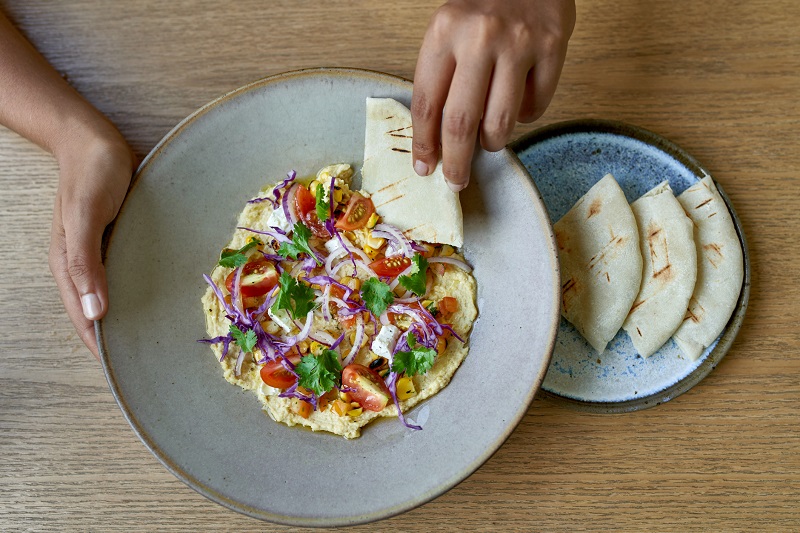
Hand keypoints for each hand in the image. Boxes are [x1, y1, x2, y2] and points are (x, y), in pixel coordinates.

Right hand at [49, 126, 134, 358]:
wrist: (95, 140)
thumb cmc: (91, 174)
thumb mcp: (86, 215)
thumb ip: (86, 262)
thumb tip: (95, 312)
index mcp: (69, 265)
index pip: (85, 318)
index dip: (101, 347)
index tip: (124, 374)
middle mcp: (84, 265)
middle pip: (98, 313)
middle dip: (118, 340)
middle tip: (148, 364)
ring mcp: (100, 254)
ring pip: (113, 296)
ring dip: (129, 317)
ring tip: (156, 340)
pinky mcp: (117, 242)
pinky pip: (125, 276)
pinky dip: (138, 292)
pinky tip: (157, 300)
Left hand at [411, 0, 575, 189]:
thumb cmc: (482, 6)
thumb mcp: (448, 30)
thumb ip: (441, 78)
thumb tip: (436, 141)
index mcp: (443, 32)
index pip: (426, 103)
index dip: (424, 143)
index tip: (425, 166)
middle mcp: (479, 37)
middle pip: (460, 122)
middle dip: (456, 162)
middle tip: (456, 180)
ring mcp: (518, 43)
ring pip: (501, 122)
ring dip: (493, 142)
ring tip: (490, 139)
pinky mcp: (552, 46)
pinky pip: (536, 106)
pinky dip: (525, 117)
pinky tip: (519, 104)